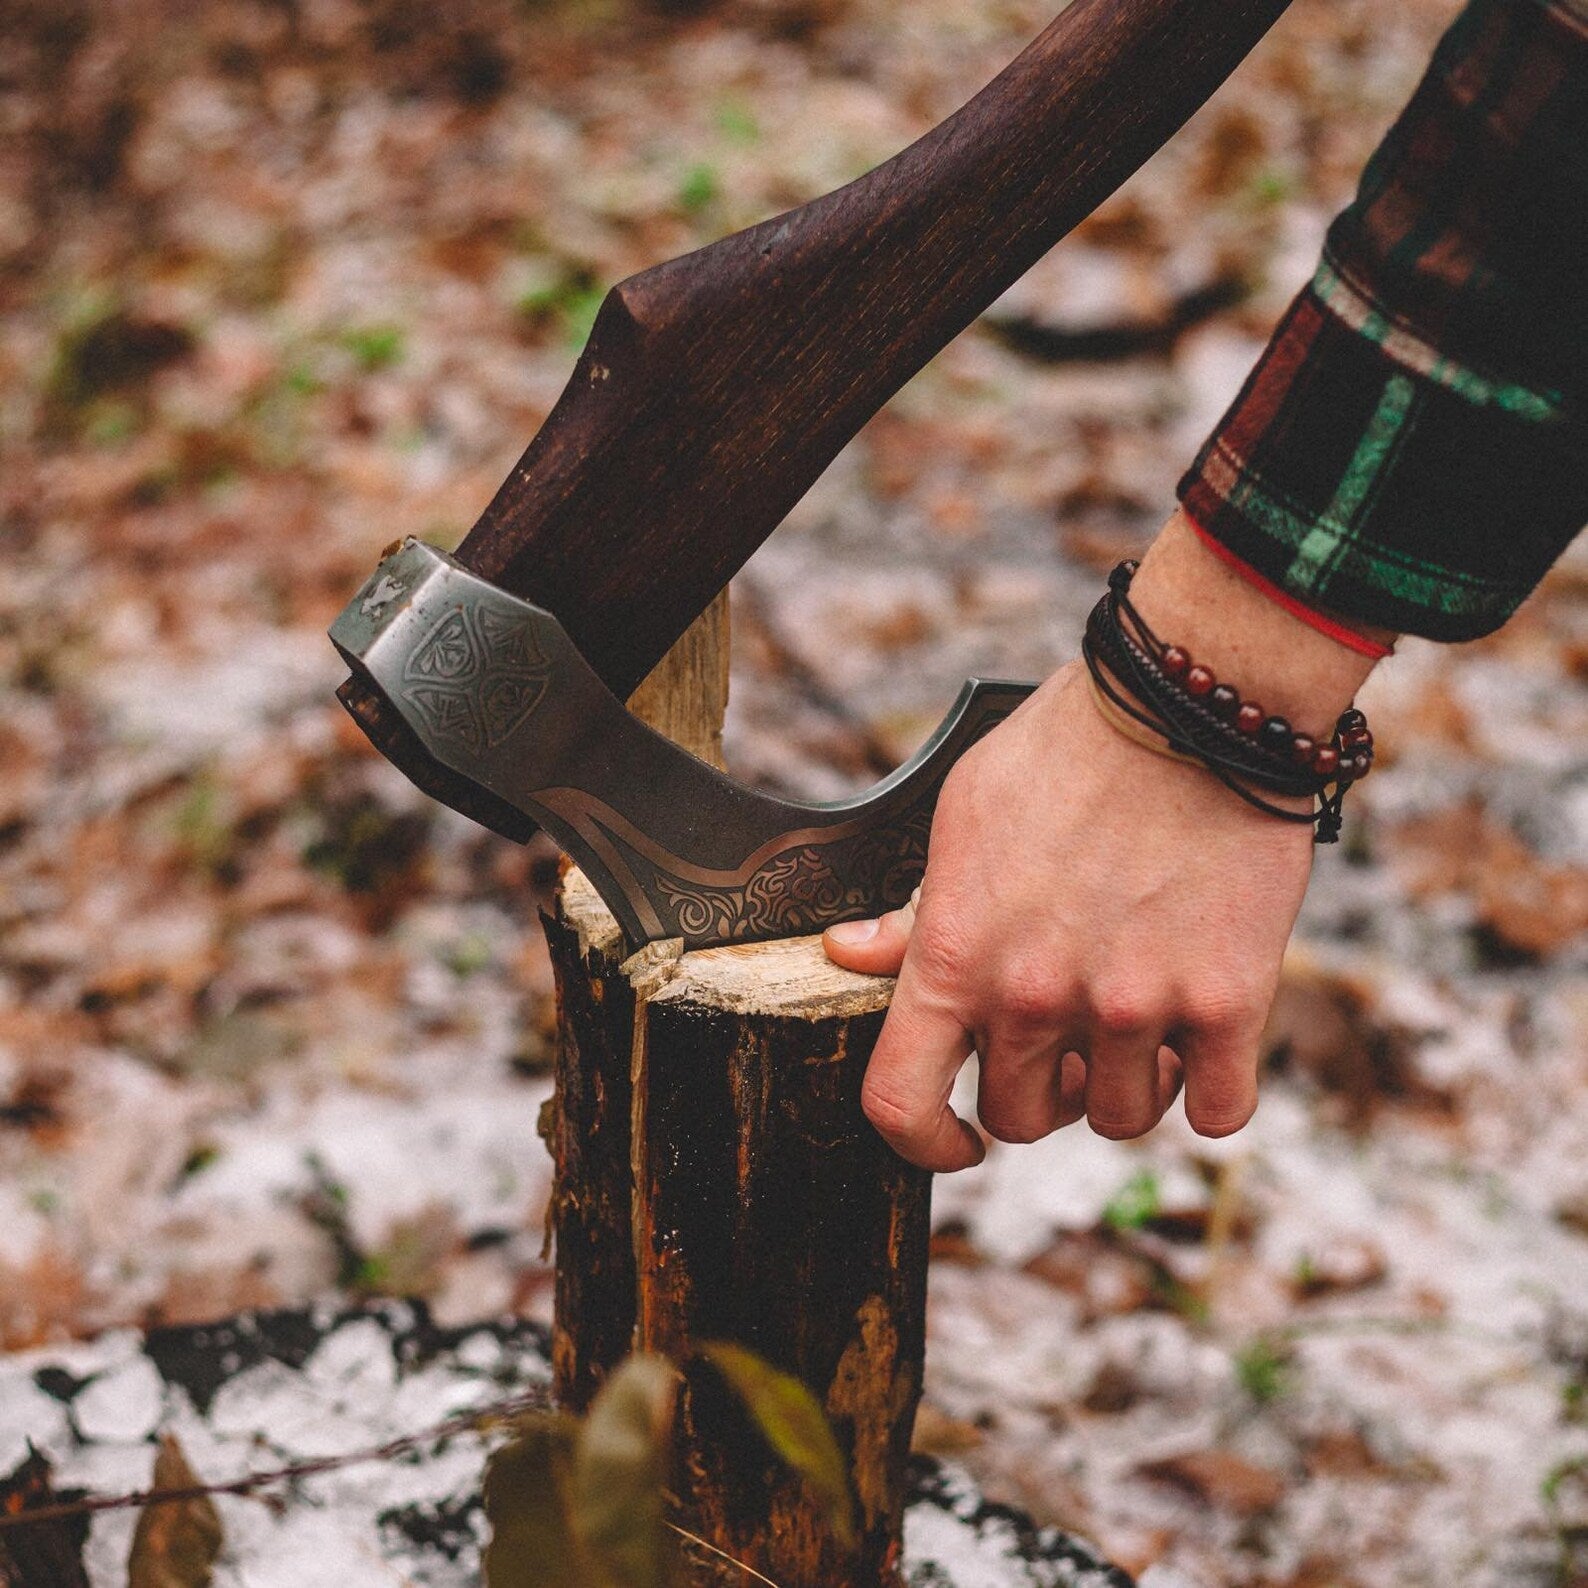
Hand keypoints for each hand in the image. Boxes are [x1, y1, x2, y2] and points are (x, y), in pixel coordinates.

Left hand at [822, 511, 1388, 1170]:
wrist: (1192, 705)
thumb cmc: (1066, 753)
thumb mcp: (961, 819)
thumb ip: (913, 910)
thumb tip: (850, 954)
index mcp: (956, 956)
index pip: (902, 1103)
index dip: (922, 1144)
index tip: (955, 1140)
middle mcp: (1036, 996)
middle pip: (1023, 1119)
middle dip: (1039, 1088)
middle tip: (1065, 1032)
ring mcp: (1133, 1005)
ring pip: (1120, 1117)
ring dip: (1125, 1082)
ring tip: (1136, 1014)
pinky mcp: (1228, 1003)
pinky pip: (1217, 1111)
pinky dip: (1208, 1085)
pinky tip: (1202, 1033)